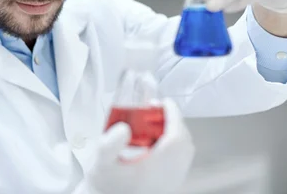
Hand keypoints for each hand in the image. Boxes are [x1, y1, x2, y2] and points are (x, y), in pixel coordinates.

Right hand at [77, 99, 194, 193]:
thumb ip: (109, 143)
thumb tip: (124, 128)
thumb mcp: (101, 161)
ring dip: (175, 133)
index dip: (173, 116)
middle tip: (157, 110)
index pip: (176, 137)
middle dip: (173, 122)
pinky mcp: (169, 184)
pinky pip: (180, 160)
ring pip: (185, 152)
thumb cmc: (104, 184)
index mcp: (156, 170)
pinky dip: (174, 145)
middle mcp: (168, 177)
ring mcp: (171, 182)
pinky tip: (156, 140)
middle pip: (184, 143)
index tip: (165, 103)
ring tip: (156, 123)